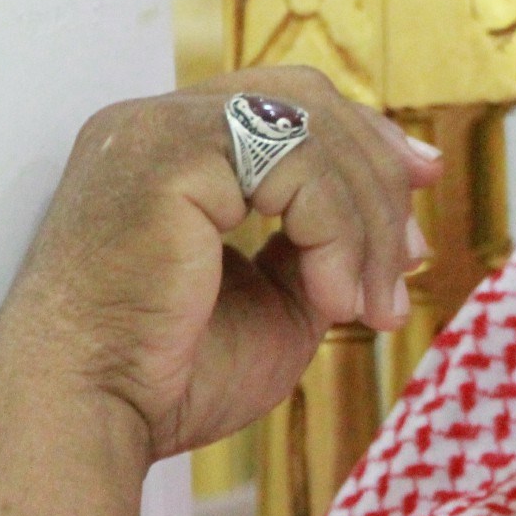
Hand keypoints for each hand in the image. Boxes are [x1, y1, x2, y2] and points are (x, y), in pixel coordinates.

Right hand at [0, 65, 440, 463]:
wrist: (92, 416)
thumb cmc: (172, 375)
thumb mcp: (277, 300)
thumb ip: (323, 247)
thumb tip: (398, 225)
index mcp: (170, 148)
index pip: (287, 99)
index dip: (365, 133)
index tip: (423, 180)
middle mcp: (153, 123)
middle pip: (310, 101)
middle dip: (380, 175)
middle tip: (409, 261)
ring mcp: (156, 132)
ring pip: (313, 134)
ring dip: (365, 224)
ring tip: (370, 308)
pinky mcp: (168, 159)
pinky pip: (298, 169)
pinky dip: (337, 233)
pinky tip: (333, 300)